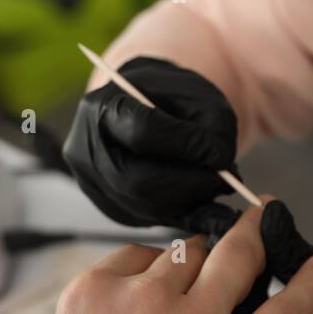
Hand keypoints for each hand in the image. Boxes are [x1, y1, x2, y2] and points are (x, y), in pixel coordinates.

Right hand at [27, 207, 312, 313]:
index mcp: (94, 296)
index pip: (136, 256)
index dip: (158, 264)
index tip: (170, 271)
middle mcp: (145, 297)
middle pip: (186, 252)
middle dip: (205, 246)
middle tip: (225, 240)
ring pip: (235, 260)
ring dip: (256, 237)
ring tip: (270, 221)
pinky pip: (284, 311)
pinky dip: (309, 284)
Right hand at [63, 56, 242, 234]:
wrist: (138, 109)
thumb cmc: (168, 97)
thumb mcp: (195, 94)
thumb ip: (212, 125)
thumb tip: (221, 166)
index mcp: (101, 107)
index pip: (142, 131)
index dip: (187, 145)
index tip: (221, 154)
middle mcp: (87, 150)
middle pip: (137, 181)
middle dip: (189, 185)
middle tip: (225, 182)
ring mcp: (93, 184)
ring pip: (143, 207)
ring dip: (188, 202)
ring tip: (217, 188)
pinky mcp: (109, 206)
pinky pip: (147, 218)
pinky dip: (181, 214)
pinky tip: (207, 210)